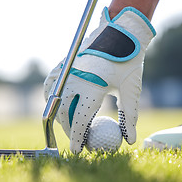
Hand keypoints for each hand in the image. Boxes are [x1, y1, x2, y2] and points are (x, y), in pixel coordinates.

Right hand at [44, 7, 155, 152]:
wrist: (120, 31)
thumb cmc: (129, 61)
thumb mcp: (131, 90)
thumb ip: (129, 116)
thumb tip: (129, 140)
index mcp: (92, 86)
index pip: (80, 119)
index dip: (77, 138)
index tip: (76, 151)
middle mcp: (75, 78)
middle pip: (64, 113)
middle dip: (68, 129)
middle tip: (77, 138)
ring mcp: (66, 70)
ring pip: (54, 100)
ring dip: (59, 114)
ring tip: (69, 124)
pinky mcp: (63, 63)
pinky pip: (50, 85)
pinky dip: (51, 97)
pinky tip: (59, 103)